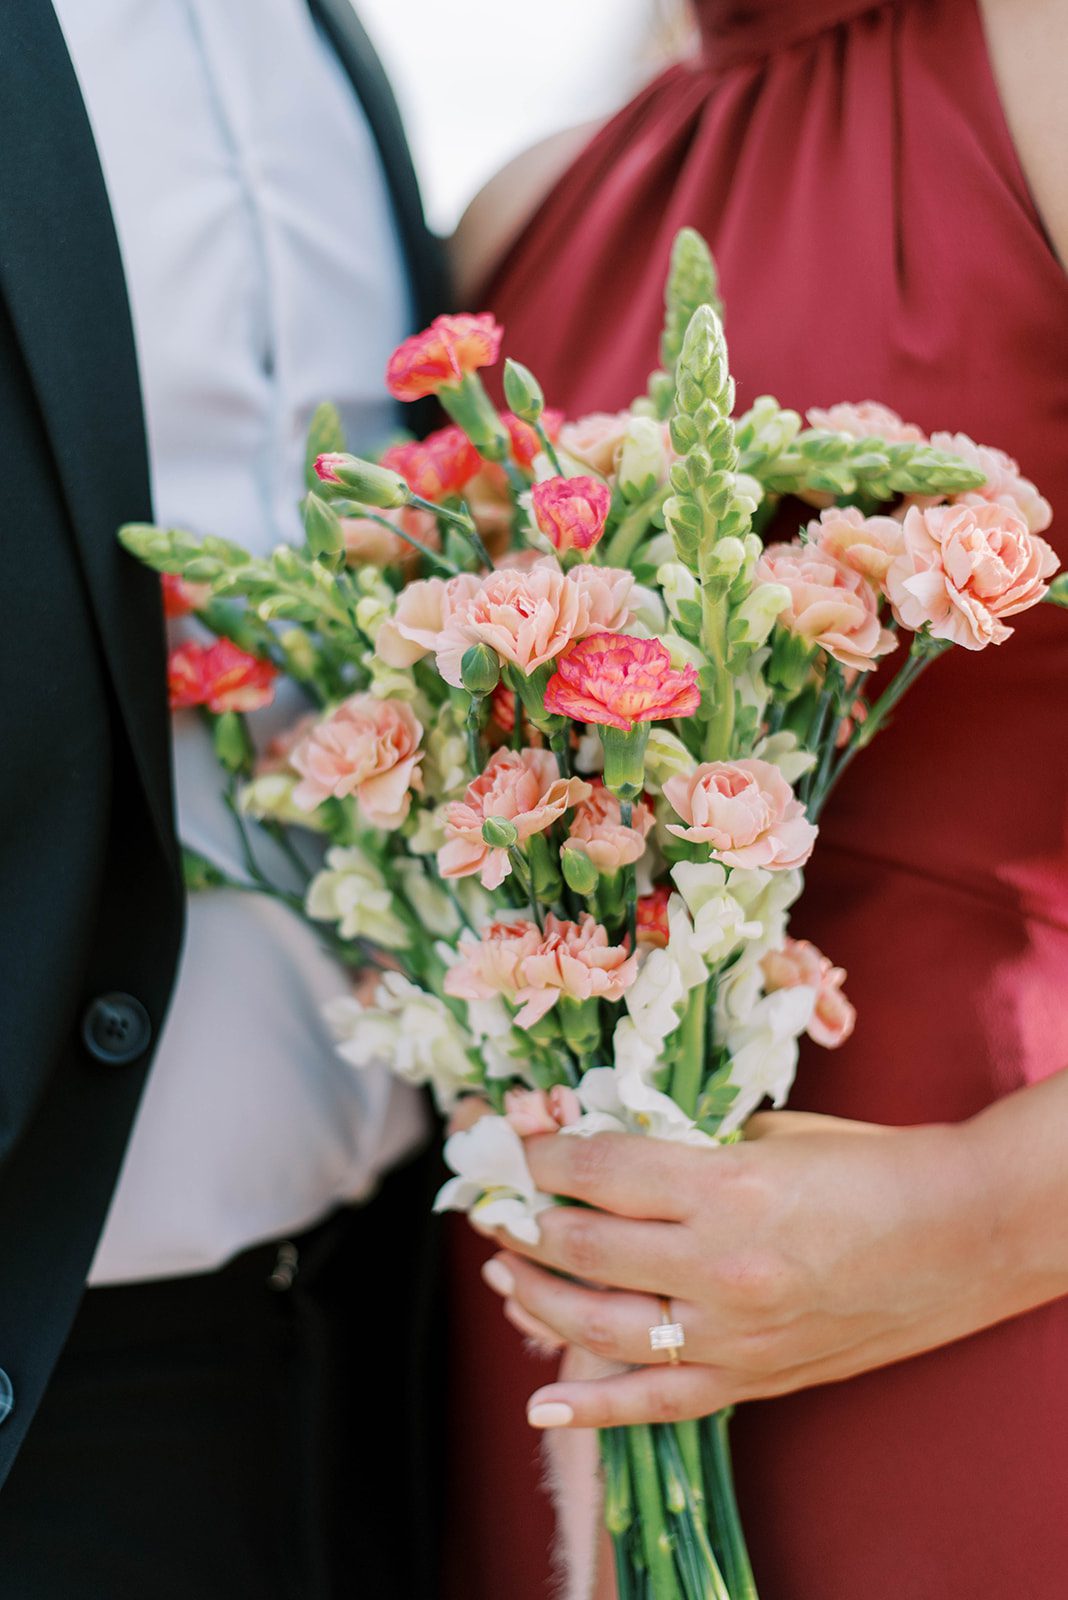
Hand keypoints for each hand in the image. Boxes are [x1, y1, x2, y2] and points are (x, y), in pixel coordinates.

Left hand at [477, 1089, 1067, 1428]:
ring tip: (503, 1272)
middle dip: (521, 1221)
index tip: (514, 1147)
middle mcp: (717, 1264)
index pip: (598, 1170)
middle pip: (580, 1245)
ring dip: (535, 1295)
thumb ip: (681, 1146)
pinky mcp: (751, 1378)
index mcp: (725, 1184)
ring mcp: (731, 1333)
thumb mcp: (766, 1132)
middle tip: (493, 1206)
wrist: (956, 1234)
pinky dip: (590, 1404)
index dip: (542, 1156)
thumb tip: (600, 1148)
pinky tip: (541, 1396)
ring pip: (598, 1323)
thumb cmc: (864, 1165)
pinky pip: (653, 1401)